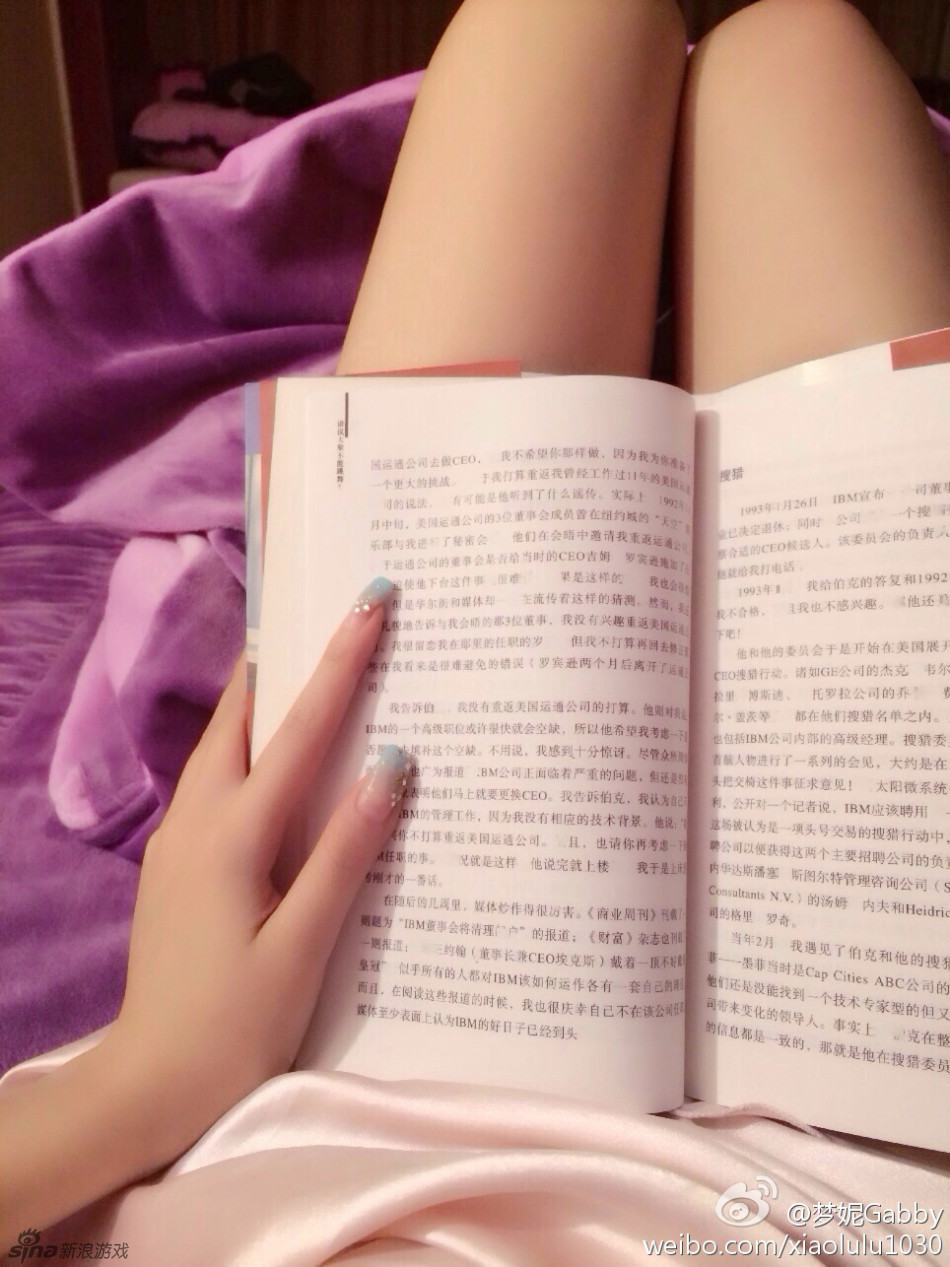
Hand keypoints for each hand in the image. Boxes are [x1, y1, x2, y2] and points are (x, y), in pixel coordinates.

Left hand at [102, 576, 409, 1165]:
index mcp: (232, 836)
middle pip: (241, 718)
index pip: (298, 730)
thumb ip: (345, 854)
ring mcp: (177, 843)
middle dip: (285, 662)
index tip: (371, 601)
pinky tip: (279, 766)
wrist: (146, 1087)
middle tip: (331, 618)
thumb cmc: (233, 1025)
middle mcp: (196, 822)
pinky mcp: (176, 867)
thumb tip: (392, 767)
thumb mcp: (302, 946)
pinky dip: (252, 749)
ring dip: (264, 703)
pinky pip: (218, 783)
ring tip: (308, 671)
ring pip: (223, 747)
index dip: (340, 662)